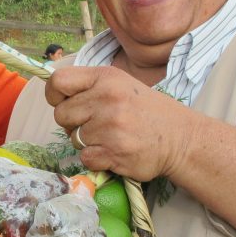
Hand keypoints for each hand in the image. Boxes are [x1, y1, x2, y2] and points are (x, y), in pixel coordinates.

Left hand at [44, 66, 197, 182]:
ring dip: (87, 141)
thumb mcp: (121, 85)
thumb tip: (56, 96)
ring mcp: (110, 126)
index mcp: (106, 78)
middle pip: (61, 114)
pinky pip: (85, 157)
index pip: (58, 81)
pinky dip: (97, 158)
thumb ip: (90, 87)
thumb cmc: (146, 111)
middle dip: (72, 123)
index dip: (55, 95)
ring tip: (111, 136)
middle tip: (95, 124)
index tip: (64, 102)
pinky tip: (114, 150)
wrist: (181, 138)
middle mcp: (107, 99)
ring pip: (73, 138)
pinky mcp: (113, 152)